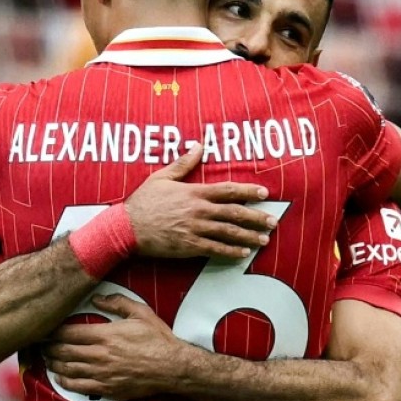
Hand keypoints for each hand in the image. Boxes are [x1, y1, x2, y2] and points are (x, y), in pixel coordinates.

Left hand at [44, 294, 192, 399]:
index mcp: (105, 335)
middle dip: (48, 347)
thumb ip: (117, 303)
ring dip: (53, 363)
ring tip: (47, 357)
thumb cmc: (157, 339)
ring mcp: (102, 374)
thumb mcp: (140, 312)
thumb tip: (97, 298)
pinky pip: (78, 386)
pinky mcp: (106, 388)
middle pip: (63, 351)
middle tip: (40, 343)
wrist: (172, 367)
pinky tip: (59, 376)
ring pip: (67, 369)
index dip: (52, 331)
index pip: (69, 333)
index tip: (44, 328)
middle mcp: (100, 356)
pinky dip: (64, 381)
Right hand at [126, 143, 277, 258]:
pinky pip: (215, 250)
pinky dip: (230, 252)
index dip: (249, 192)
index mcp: (194, 192)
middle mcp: (199, 211)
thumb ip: (184, 164)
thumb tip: (199, 146)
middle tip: (273, 221)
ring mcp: (195, 230)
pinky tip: (243, 254)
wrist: (127, 227)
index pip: (228, 190)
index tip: (265, 194)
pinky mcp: (189, 247)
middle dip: (256, 217)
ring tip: (264, 240)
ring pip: (228, 233)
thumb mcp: (162, 177)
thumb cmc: (143, 201)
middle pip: (234, 213)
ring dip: (249, 237)